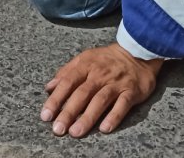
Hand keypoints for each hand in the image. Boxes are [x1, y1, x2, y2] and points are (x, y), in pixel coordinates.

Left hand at [40, 43, 162, 136]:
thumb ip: (66, 72)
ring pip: (100, 101)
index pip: (67, 82)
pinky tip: (104, 129)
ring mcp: (116, 83)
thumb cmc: (106, 59)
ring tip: (75, 132)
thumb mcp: (85, 58)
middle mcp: (99, 74)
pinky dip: (114, 117)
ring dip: (87, 117)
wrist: (137, 51)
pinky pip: (122, 105)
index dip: (56, 99)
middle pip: (81, 94)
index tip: (46, 115)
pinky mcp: (131, 91)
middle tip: (58, 129)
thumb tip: (49, 87)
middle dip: (68, 112)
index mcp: (86, 65)